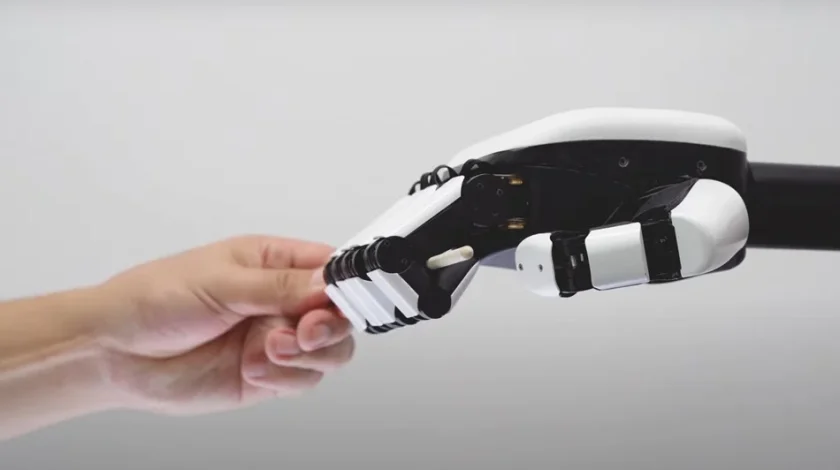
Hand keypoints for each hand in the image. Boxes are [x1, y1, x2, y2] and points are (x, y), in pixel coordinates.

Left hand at [93, 235, 354, 414]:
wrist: (116, 354)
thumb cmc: (154, 300)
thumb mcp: (221, 282)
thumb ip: (279, 286)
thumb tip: (328, 283)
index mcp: (273, 262)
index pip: (332, 268)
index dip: (348, 284)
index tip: (345, 299)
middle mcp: (281, 300)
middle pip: (340, 314)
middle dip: (330, 325)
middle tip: (305, 331)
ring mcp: (276, 339)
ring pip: (330, 351)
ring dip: (308, 354)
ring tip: (270, 348)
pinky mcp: (269, 376)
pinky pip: (304, 380)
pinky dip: (285, 377)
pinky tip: (252, 367)